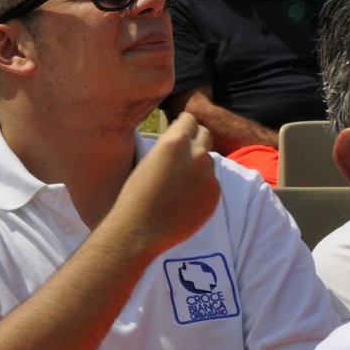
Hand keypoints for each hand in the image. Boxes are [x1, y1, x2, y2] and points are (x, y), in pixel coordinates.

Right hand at [107, 111, 218, 258]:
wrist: (139, 229)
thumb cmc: (134, 194)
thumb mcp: (148, 159)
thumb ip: (168, 147)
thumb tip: (180, 141)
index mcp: (175, 141)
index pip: (189, 119)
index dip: (182, 126)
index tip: (177, 134)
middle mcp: (196, 154)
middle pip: (205, 134)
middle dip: (195, 139)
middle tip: (181, 153)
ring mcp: (208, 174)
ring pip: (208, 160)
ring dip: (198, 164)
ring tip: (179, 182)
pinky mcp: (214, 194)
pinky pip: (211, 182)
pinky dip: (201, 186)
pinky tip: (184, 198)